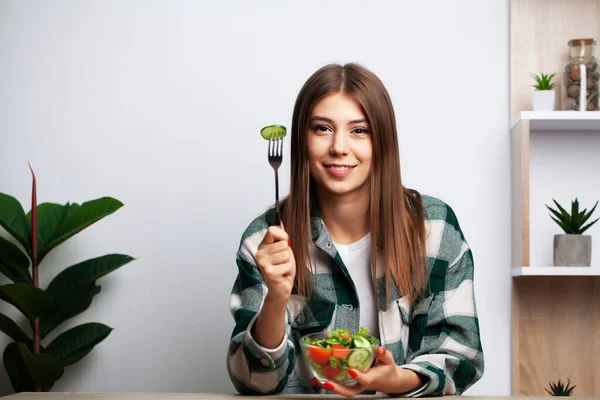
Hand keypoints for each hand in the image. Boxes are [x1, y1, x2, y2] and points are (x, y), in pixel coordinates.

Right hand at [255, 222, 295, 302]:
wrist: (280, 288)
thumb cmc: (282, 268)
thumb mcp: (283, 250)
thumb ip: (281, 237)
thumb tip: (281, 221)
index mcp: (262, 246)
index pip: (272, 230)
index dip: (283, 236)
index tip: (285, 245)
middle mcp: (259, 253)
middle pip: (283, 243)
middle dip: (287, 254)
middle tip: (282, 262)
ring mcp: (262, 263)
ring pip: (286, 254)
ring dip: (288, 263)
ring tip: (282, 268)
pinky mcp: (268, 272)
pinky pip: (287, 265)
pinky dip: (288, 271)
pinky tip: (281, 275)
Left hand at [310, 347, 426, 397]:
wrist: (389, 380)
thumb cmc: (387, 370)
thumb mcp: (388, 360)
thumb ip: (384, 354)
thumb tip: (379, 349)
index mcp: (372, 378)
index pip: (365, 380)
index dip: (358, 376)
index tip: (352, 371)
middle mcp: (362, 384)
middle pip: (349, 391)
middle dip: (338, 389)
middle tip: (328, 383)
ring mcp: (356, 385)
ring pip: (342, 390)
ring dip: (329, 386)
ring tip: (316, 380)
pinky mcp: (351, 383)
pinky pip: (339, 385)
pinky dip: (328, 383)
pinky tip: (317, 378)